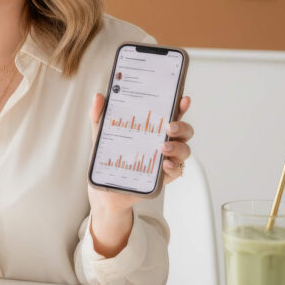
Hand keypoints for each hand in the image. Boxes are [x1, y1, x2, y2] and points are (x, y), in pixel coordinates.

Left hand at [86, 93, 193, 256]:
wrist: (105, 187)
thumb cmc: (110, 156)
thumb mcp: (102, 134)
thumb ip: (100, 115)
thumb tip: (99, 97)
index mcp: (153, 128)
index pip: (171, 113)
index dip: (180, 106)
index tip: (183, 99)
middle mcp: (165, 141)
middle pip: (184, 131)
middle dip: (182, 126)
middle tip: (169, 127)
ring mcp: (167, 159)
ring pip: (184, 150)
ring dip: (177, 148)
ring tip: (163, 148)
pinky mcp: (164, 177)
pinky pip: (177, 171)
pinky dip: (173, 167)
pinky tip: (165, 165)